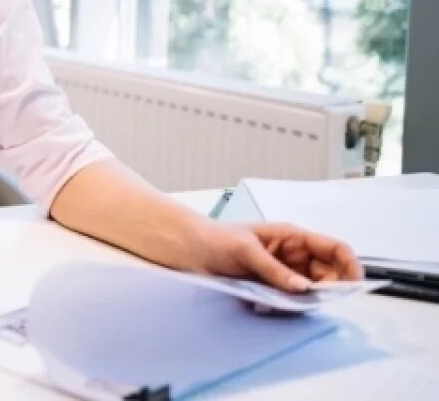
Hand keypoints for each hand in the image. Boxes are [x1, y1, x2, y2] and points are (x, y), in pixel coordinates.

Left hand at [192, 221, 362, 291]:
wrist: (191, 250)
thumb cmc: (217, 239)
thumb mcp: (246, 249)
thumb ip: (275, 269)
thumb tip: (304, 288)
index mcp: (293, 238)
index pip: (335, 249)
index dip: (351, 266)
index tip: (353, 286)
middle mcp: (294, 257)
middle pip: (329, 276)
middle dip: (328, 290)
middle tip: (314, 302)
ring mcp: (285, 275)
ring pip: (311, 292)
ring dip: (305, 301)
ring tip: (283, 302)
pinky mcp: (273, 290)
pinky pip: (291, 303)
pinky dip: (287, 307)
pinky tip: (268, 306)